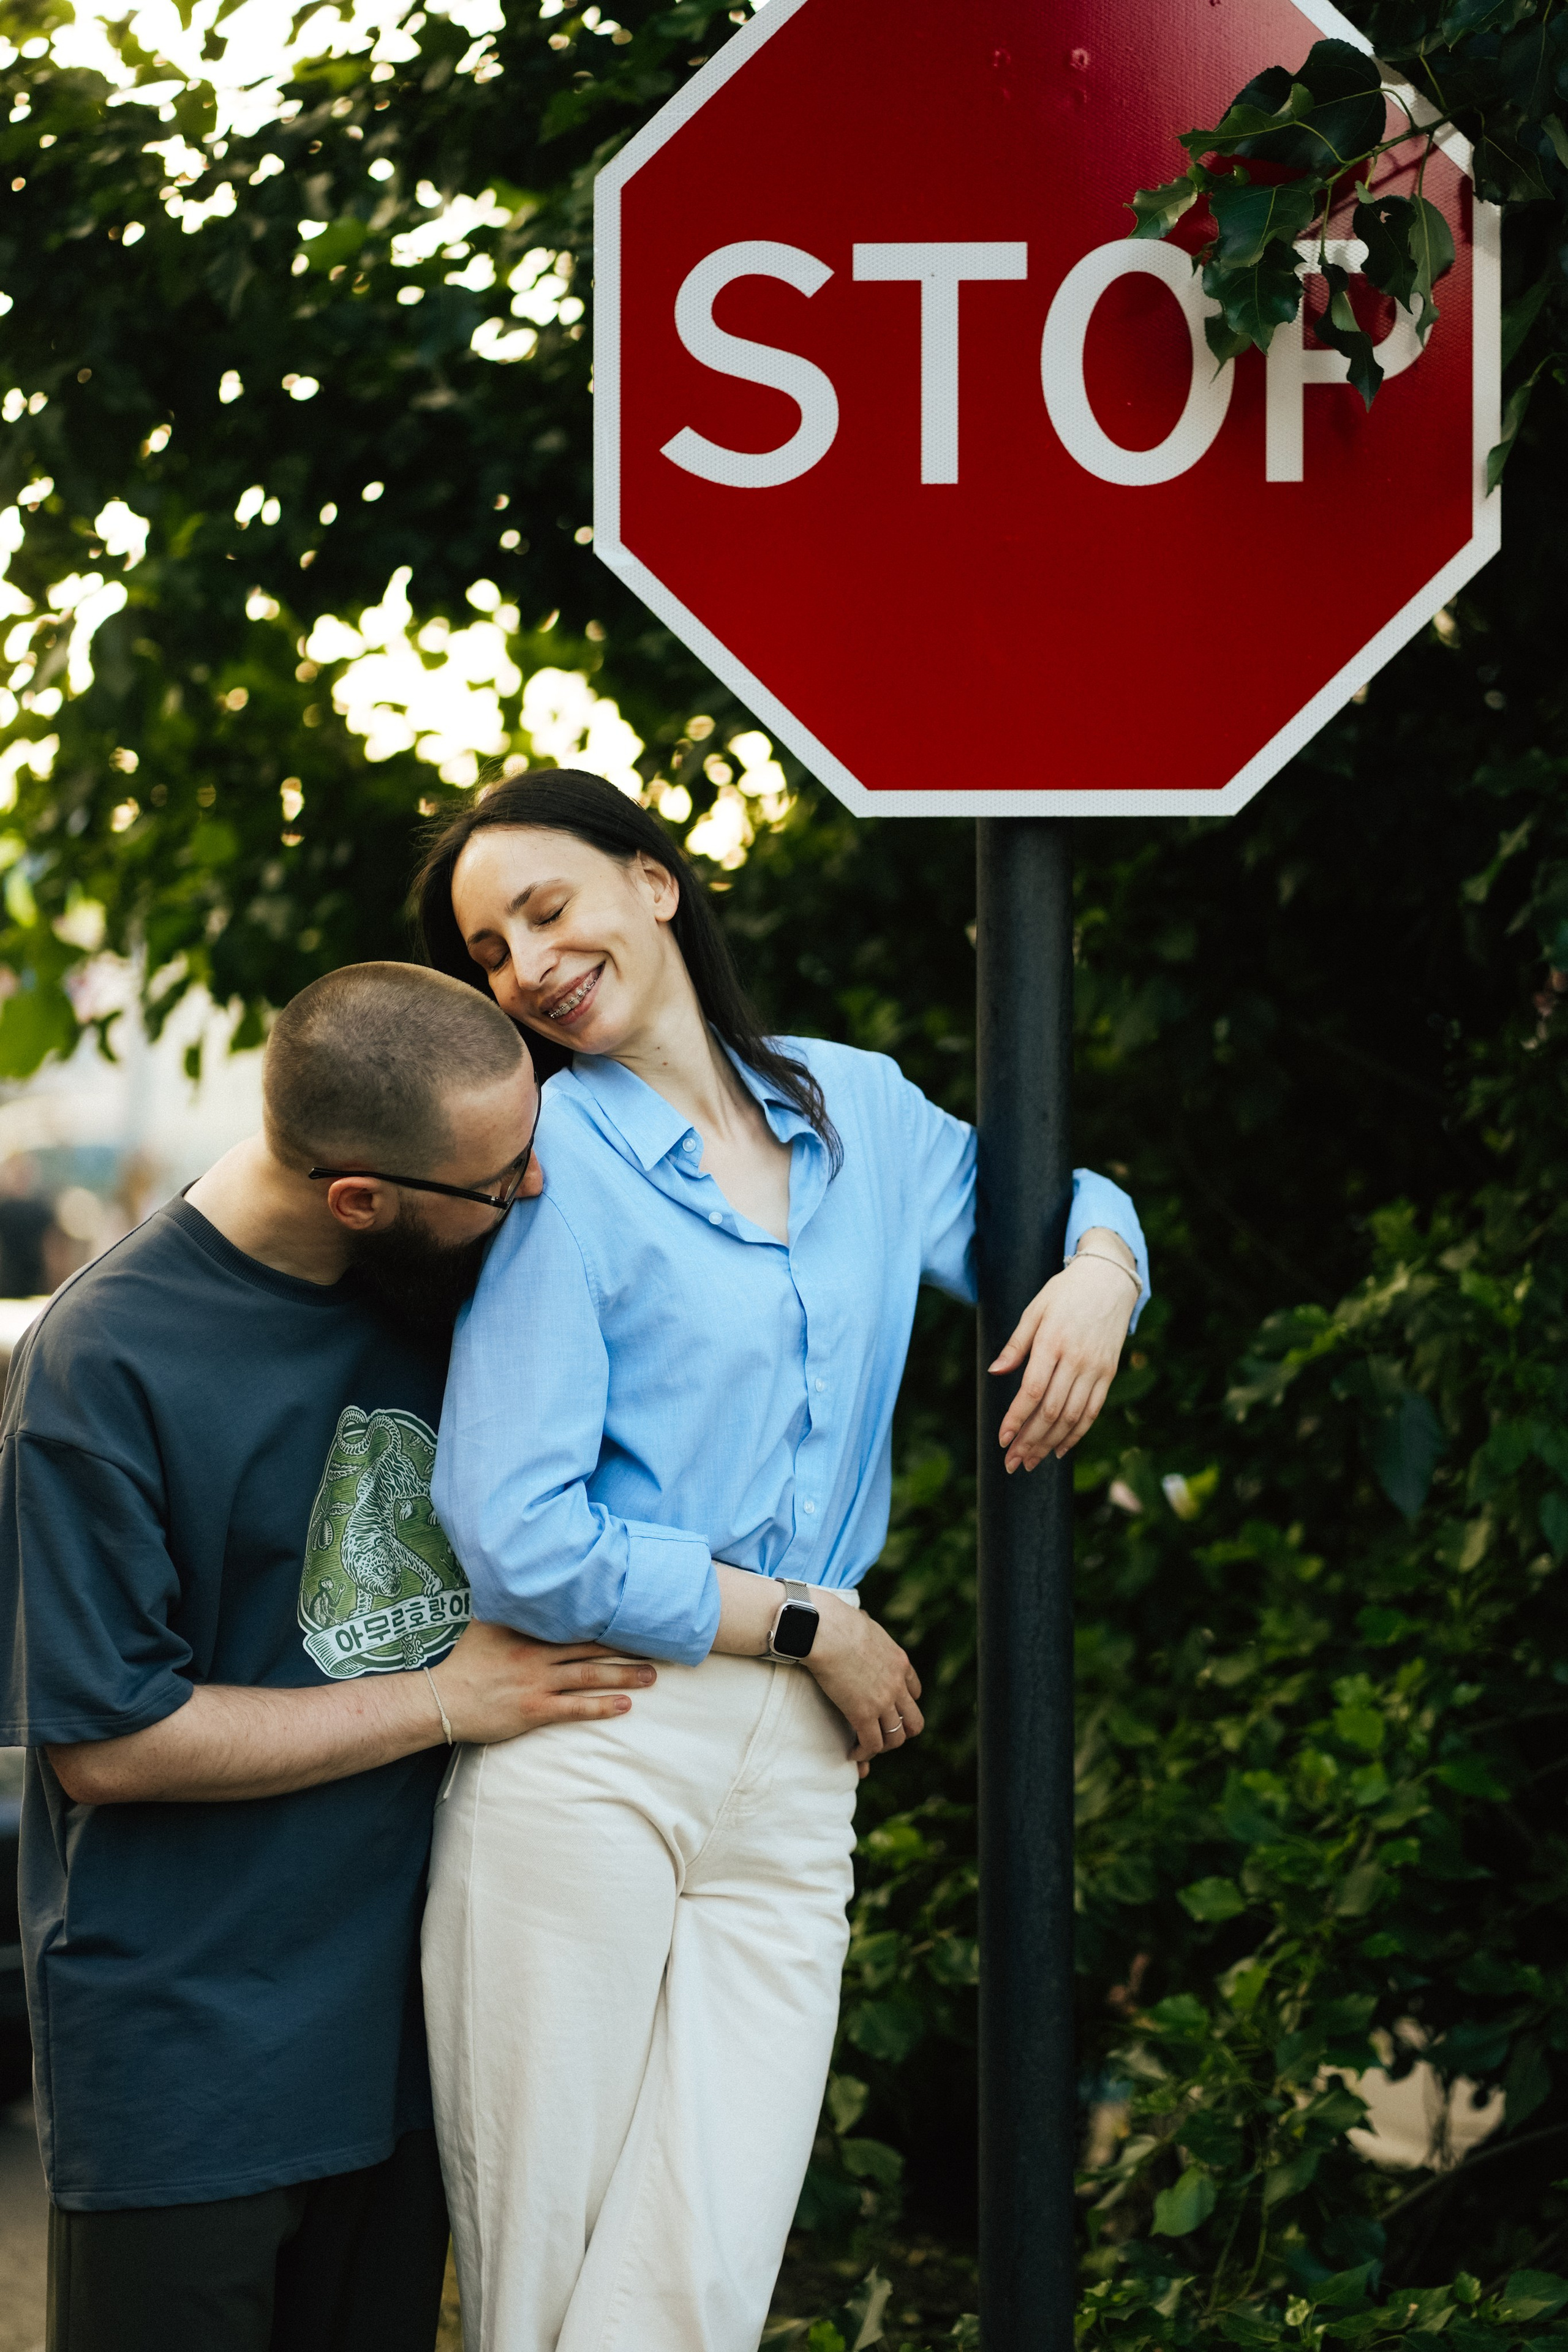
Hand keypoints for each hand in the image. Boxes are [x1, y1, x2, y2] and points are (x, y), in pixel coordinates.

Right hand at [429, 1618, 654, 1743]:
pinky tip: (625, 1705)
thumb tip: (519, 1582)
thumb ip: (509, 1608)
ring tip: (651, 1675)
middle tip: (657, 1643)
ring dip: (624, 1675)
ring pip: (590, 1675)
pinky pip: (576, 1707)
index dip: (606, 1617)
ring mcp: (538, 1682)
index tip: (633, 1612)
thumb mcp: (484, 1624)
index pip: (575, 1619)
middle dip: (626, 1646)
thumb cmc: (463, 1662)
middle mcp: (537, 1653)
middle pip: (591, 1646)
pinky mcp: (535, 1710)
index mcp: (527, 1629)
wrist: (441, 1700)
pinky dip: (602, 1706)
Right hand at [806, 1604, 923, 1763]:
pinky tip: (852, 1753)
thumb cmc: (835, 1621)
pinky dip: (864, 1753)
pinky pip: (872, 1744)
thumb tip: (859, 1618)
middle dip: (901, 1731)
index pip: (915, 1692)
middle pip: (914, 1721)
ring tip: (865, 1748)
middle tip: (881, 1734)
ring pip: (896, 1738)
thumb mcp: (865, 1623)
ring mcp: (883, 1701)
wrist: (824, 1629)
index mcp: (900, 1662)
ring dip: (882, 1746)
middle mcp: (897, 1684)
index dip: (902, 1704)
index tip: (886, 1709)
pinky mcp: (863, 1714)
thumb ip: (868, 1631)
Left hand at [990, 1238, 1136, 1471]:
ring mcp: (1096, 1368)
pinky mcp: (1108, 1373)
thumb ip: (1016, 1345)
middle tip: (1012, 1463)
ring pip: (1072, 1417)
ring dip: (1049, 1444)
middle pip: (1051, 1411)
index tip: (1001, 1440)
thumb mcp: (1034, 1309)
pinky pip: (1092, 1411)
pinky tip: (1060, 1449)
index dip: (1016, 1419)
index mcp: (1052, 1342)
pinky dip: (1076, 1434)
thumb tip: (994, 1373)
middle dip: (1029, 1441)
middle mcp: (1076, 1359)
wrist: (1109, 1280)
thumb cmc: (1065, 1292)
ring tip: (1031, 1462)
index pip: (1031, 1391)